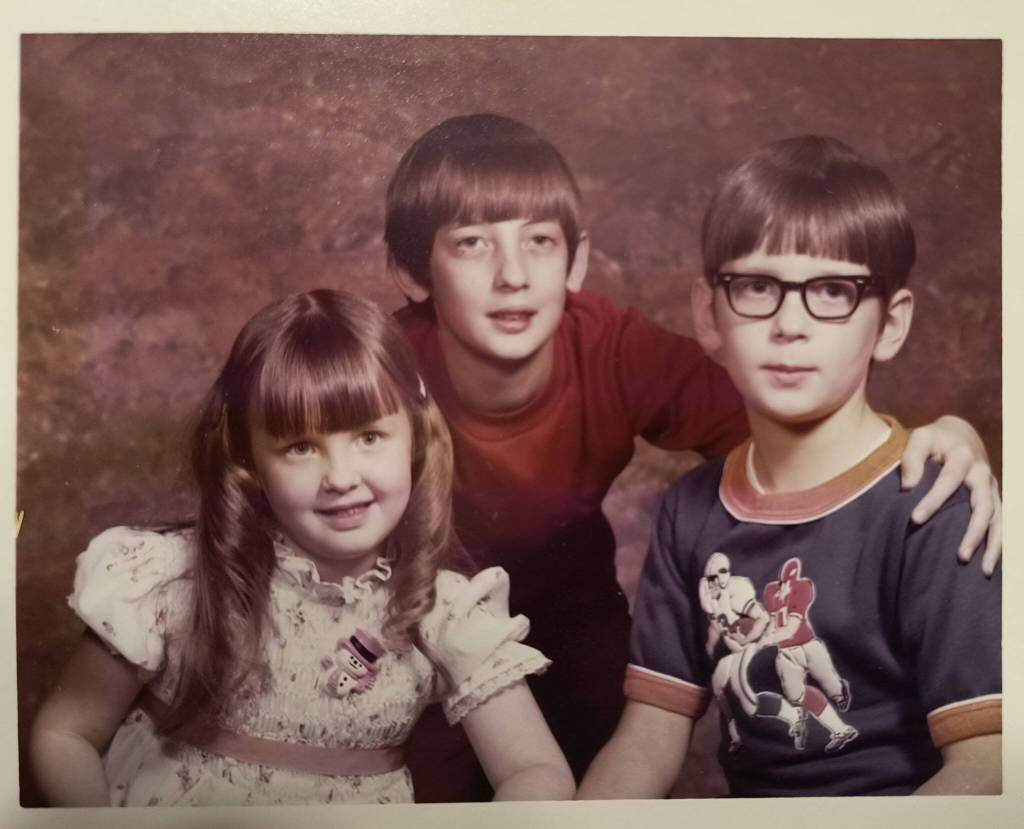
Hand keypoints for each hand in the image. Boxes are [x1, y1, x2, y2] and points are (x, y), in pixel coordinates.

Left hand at [901, 415, 1000, 574]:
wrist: (960, 434)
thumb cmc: (934, 439)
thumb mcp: (920, 437)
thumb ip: (912, 458)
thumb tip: (908, 487)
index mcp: (962, 457)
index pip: (948, 480)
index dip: (933, 500)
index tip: (915, 519)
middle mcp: (983, 473)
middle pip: (983, 505)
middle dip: (973, 532)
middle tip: (960, 556)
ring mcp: (992, 487)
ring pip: (998, 519)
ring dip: (993, 545)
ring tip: (982, 570)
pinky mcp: (995, 498)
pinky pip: (1001, 523)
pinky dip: (998, 543)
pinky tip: (990, 564)